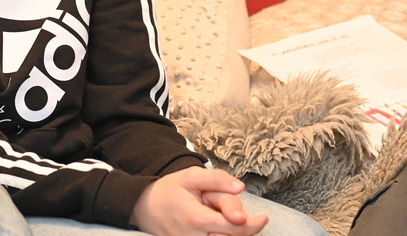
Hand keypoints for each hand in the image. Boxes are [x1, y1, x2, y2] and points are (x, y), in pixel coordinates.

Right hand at [130, 167, 267, 235]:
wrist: (143, 207)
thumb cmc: (169, 191)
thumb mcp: (191, 176)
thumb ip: (217, 179)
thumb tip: (240, 188)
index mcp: (197, 219)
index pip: (235, 227)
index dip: (253, 225)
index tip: (264, 218)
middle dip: (243, 227)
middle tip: (242, 214)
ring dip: (232, 233)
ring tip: (223, 217)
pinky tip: (222, 227)